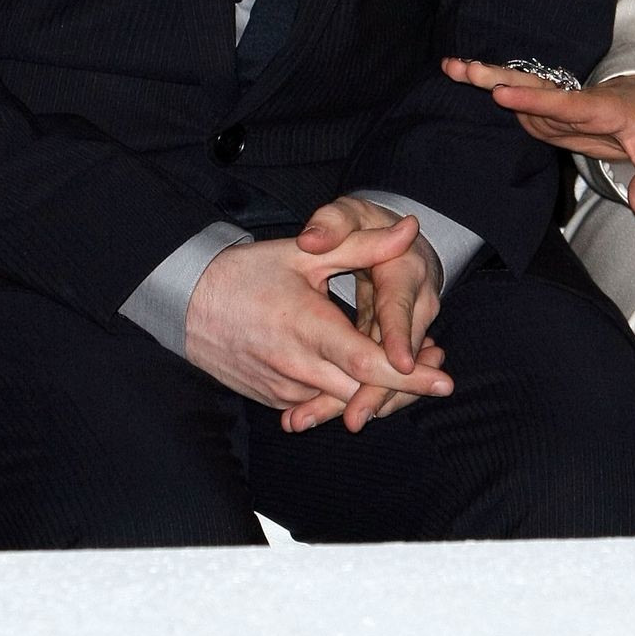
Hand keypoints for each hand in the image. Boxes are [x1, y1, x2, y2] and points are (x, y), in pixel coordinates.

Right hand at [184, 210, 453, 420]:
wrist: (189, 304)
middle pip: (363, 393)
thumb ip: (362, 245)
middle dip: (405, 385)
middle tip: (440, 365)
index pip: (367, 363)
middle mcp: (296, 367)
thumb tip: (410, 230)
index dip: (410, 375)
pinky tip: (366, 376)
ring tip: (411, 369)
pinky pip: (320, 405)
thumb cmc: (248, 273)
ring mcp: (284, 390)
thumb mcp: (306, 252)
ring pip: (343, 404)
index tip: (445, 380)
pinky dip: (347, 394)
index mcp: (307, 328)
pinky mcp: (276, 400)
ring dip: (378, 392)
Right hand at [442, 57, 634, 218]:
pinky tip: (466, 77)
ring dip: (488, 77)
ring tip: (453, 66)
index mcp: (606, 109)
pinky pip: (523, 100)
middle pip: (536, 88)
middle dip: (499, 78)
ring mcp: (563, 105)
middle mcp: (578, 102)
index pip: (569, 105)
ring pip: (523, 89)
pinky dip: (495, 87)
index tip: (503, 93)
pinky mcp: (554, 111)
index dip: (536, 101)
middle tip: (463, 69)